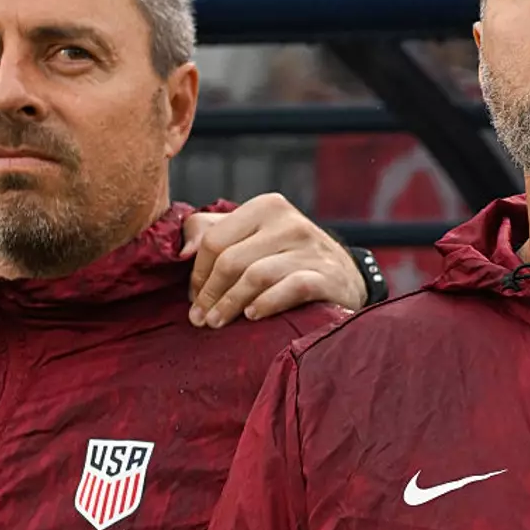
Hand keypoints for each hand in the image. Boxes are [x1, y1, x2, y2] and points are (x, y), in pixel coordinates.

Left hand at [180, 194, 367, 327]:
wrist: (345, 276)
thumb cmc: (286, 258)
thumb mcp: (250, 236)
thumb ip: (209, 231)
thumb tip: (184, 250)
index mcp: (266, 207)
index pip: (215, 240)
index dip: (198, 273)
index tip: (194, 298)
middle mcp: (290, 222)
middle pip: (231, 260)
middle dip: (209, 293)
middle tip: (200, 318)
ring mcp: (311, 248)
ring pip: (256, 276)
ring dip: (230, 304)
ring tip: (217, 323)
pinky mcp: (328, 275)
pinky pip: (290, 289)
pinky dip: (267, 304)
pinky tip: (253, 316)